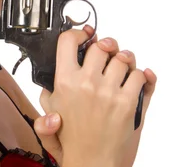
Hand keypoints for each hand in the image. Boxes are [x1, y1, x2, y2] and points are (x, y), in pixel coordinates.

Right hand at [34, 26, 154, 166]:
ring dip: (124, 61)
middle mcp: (88, 83)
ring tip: (121, 68)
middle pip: (101, 46)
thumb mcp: (48, 114)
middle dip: (105, 47)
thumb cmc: (73, 141)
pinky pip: (141, 76)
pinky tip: (135, 79)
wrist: (92, 163)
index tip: (84, 36)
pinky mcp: (129, 103)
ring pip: (123, 58)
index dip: (78, 34)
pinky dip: (142, 76)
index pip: (69, 41)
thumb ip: (46, 95)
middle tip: (106, 54)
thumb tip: (48, 82)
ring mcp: (110, 92)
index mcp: (65, 81)